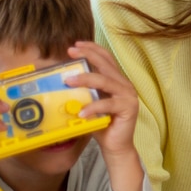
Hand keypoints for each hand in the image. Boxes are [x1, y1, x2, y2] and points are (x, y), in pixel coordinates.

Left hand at [66, 41, 137, 157]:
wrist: (116, 146)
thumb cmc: (102, 124)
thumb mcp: (91, 103)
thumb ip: (84, 92)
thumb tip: (63, 81)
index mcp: (117, 80)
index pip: (106, 58)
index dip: (92, 49)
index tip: (76, 44)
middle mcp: (124, 84)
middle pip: (106, 65)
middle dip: (88, 56)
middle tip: (70, 52)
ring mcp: (128, 95)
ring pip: (105, 81)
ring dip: (85, 79)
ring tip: (68, 81)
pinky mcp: (128, 108)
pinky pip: (107, 105)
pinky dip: (93, 107)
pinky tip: (81, 113)